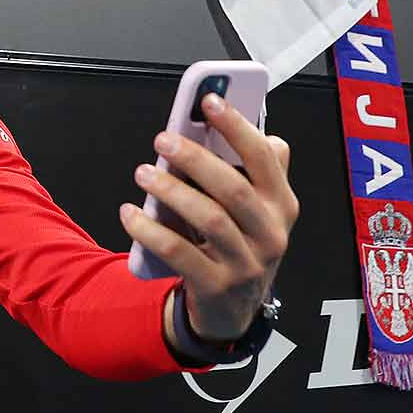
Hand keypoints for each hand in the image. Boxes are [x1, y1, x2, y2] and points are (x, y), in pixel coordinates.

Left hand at [122, 92, 297, 343]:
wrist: (234, 312)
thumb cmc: (241, 245)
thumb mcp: (257, 210)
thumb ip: (252, 171)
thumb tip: (236, 126)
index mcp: (281, 204)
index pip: (265, 158)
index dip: (237, 126)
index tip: (209, 100)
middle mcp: (270, 233)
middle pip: (233, 188)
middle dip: (196, 158)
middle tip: (163, 139)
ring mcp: (246, 264)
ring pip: (208, 220)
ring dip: (171, 191)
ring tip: (144, 173)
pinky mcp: (216, 286)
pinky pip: (180, 254)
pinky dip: (151, 231)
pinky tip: (131, 214)